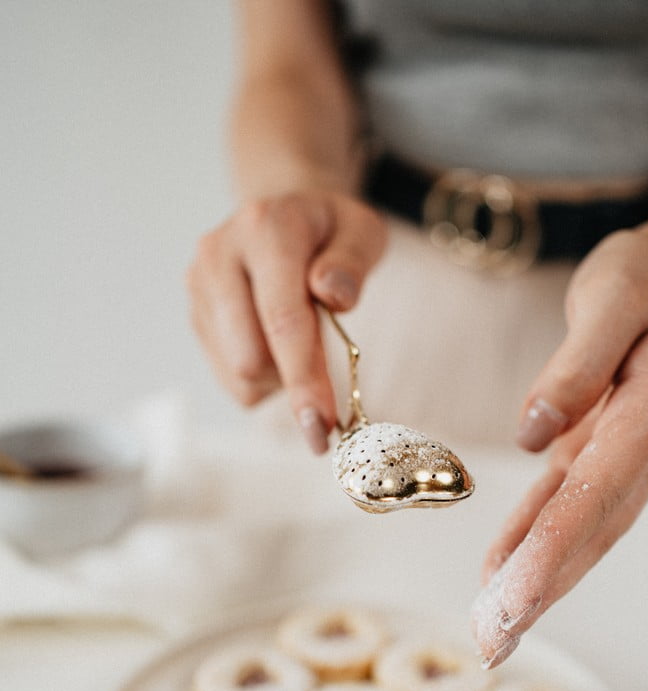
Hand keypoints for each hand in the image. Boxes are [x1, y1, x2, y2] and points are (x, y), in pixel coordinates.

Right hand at [187, 189, 386, 451]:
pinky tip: (276, 344)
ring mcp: (199, 287)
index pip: (283, 319)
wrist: (284, 217)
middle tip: (329, 382)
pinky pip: (231, 379)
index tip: (323, 425)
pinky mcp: (195, 316)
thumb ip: (353, 261)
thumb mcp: (361, 231)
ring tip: (299, 340)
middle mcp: (220, 254)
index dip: (304, 377)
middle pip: (250, 357)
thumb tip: (333, 294)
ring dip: (279, 378)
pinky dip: (263, 379)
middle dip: (295, 384)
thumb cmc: (330, 233)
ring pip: (239, 375)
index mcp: (265, 228)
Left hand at [472, 216, 647, 667]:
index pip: (600, 491)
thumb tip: (533, 430)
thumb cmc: (641, 278)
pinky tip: (499, 576)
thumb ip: (578, 364)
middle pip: (591, 529)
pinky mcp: (599, 456)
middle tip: (494, 641)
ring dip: (536, 584)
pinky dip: (529, 543)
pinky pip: (563, 508)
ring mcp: (627, 460)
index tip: (515, 593)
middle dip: (542, 589)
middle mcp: (647, 449)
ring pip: (579, 533)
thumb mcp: (612, 296)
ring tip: (492, 632)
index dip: (556, 546)